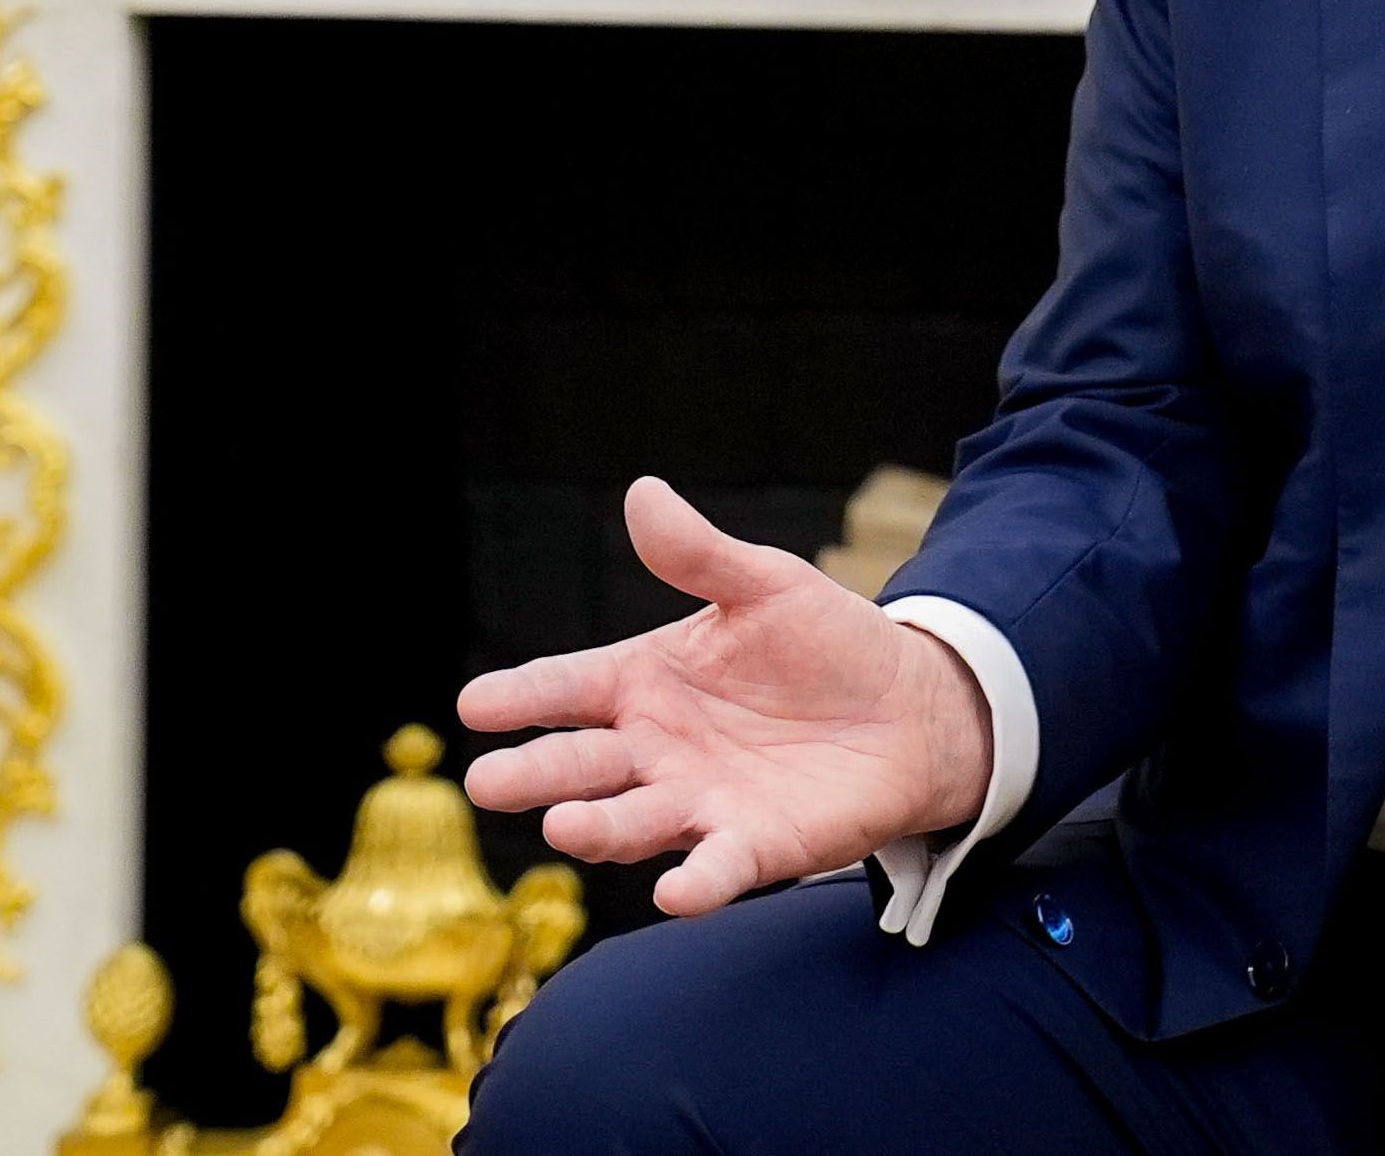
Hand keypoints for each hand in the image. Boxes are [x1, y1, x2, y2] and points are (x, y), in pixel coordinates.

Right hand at [456, 477, 993, 918]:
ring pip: (634, 821)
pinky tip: (675, 893)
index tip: (473, 704)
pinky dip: (696, 883)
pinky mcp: (756, 846)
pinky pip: (719, 868)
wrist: (911, 709)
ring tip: (562, 827)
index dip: (521, 694)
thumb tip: (643, 492)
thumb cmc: (824, 643)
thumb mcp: (764, 585)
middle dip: (534, 774)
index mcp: (644, 681)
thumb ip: (700, 553)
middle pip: (582, 763)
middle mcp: (656, 749)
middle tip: (486, 783)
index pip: (568, 686)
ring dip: (598, 828)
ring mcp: (700, 802)